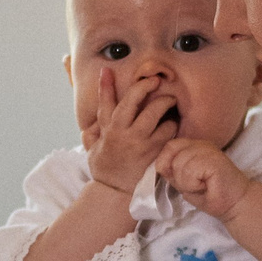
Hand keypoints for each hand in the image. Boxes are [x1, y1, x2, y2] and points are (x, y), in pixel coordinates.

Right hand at [82, 71, 177, 192]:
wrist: (115, 190)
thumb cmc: (104, 166)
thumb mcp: (92, 145)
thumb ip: (92, 127)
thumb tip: (88, 119)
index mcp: (107, 129)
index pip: (104, 103)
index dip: (105, 85)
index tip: (107, 70)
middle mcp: (122, 133)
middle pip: (133, 101)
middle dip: (146, 87)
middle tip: (156, 82)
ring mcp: (139, 142)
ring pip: (154, 114)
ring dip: (164, 104)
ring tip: (170, 101)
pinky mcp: (153, 152)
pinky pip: (167, 132)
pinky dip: (172, 126)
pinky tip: (173, 123)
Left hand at [155, 139, 252, 219]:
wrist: (234, 204)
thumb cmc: (210, 195)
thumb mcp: (184, 182)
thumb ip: (172, 170)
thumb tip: (158, 165)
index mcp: (194, 146)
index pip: (169, 146)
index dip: (167, 164)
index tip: (182, 180)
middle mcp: (202, 144)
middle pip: (171, 154)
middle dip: (177, 176)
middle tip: (194, 185)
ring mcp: (209, 150)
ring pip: (179, 164)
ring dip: (186, 182)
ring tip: (202, 186)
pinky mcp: (214, 160)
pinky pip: (190, 171)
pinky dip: (193, 184)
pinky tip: (206, 186)